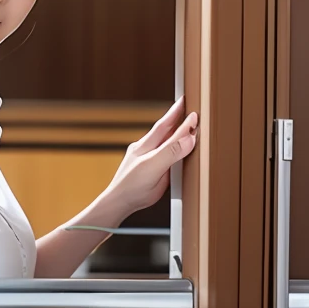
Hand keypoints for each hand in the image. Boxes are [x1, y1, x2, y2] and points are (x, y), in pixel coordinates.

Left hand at [101, 98, 198, 222]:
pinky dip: (172, 148)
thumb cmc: (132, 186)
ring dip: (175, 132)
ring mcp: (147, 159)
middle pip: (165, 130)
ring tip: (184, 123)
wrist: (119, 204)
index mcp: (146, 144)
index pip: (165, 124)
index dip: (177, 113)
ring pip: (164, 142)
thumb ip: (171, 151)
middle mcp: (146, 149)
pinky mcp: (150, 171)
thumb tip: (189, 137)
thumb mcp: (153, 166)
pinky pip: (164, 154)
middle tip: (188, 106)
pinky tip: (174, 149)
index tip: (189, 103)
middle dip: (177, 118)